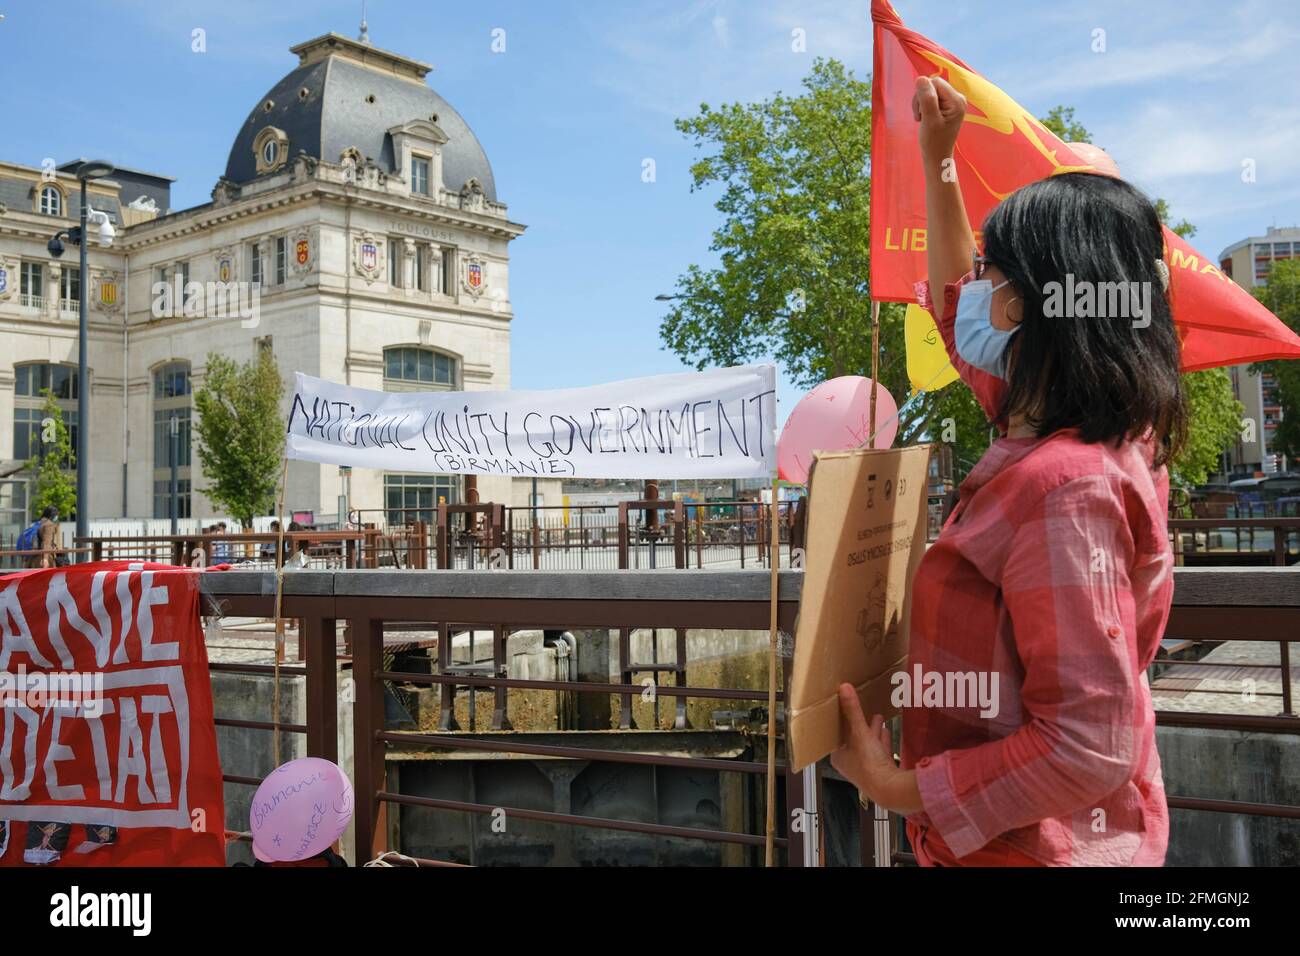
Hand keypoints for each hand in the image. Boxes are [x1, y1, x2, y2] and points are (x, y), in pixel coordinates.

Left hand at [829, 683, 922, 814]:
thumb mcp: (859, 732)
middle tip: (861, 711)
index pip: (838, 735)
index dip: (842, 722)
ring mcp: (867, 769)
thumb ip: (853, 710)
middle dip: (859, 724)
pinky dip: (882, 740)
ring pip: (868, 745)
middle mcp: (851, 765)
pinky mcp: (881, 771)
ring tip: (878, 718)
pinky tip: (887, 732)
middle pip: (854, 739)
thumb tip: (844, 689)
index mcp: (839, 757)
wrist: (889, 788)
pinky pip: (880, 751)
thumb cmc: (869, 765)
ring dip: (873, 731)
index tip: (844, 709)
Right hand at [912, 75, 965, 164]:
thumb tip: (921, 78)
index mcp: (957, 101)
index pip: (935, 82)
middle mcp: (958, 98)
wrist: (937, 157)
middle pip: (932, 85)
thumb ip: (927, 99)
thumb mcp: (929, 120)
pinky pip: (931, 97)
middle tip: (920, 116)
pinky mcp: (947, 106)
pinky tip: (924, 118)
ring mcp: (953, 102)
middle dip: (921, 99)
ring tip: (922, 118)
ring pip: (929, 91)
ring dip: (920, 103)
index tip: (920, 112)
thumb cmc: (933, 142)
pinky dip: (923, 107)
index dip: (922, 94)